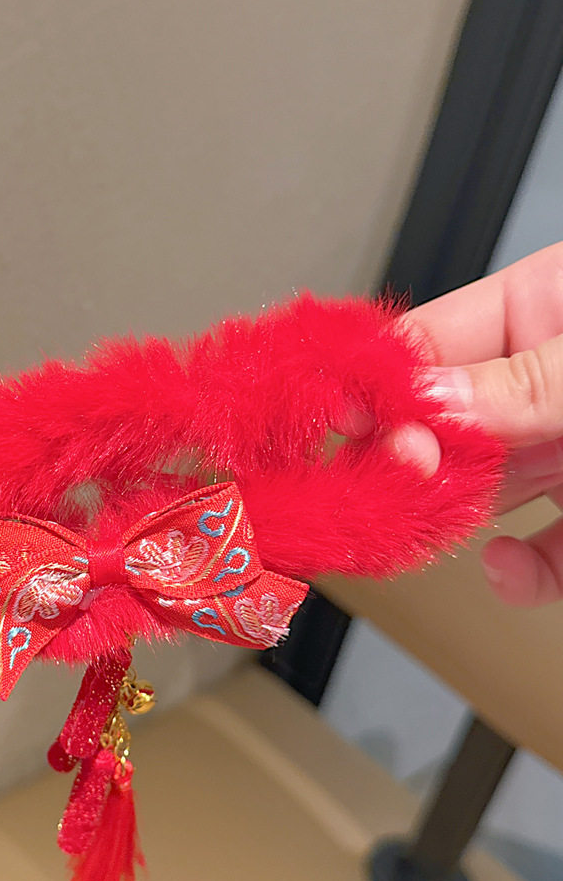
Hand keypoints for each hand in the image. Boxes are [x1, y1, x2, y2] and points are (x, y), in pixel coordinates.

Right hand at [399, 241, 562, 604]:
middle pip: (438, 428)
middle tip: (392, 477)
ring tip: (422, 521)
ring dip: (444, 517)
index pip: (427, 343)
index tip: (339, 417)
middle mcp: (540, 385)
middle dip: (407, 461)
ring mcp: (560, 449)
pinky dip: (521, 572)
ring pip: (475, 494)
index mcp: (539, 308)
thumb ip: (528, 379)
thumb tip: (433, 400)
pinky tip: (508, 564)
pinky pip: (543, 551)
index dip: (377, 382)